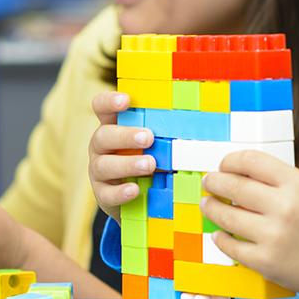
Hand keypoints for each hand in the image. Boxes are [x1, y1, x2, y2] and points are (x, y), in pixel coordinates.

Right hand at [88, 91, 154, 221]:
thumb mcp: (155, 145)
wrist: (136, 198)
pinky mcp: (102, 193)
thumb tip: (200, 126)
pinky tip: (134, 190)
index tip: (126, 100)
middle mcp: (101, 147)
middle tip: (149, 137)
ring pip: (103, 165)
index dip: (109, 102)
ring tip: (149, 165)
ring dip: (127, 164)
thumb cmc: (148, 161)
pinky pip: (106, 193)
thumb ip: (165, 134)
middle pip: (103, 136)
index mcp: (112, 127)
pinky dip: (121, 192)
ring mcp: (98, 170)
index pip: (102, 108)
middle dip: (125, 136)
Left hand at [200, 150, 298, 298]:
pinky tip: (219, 234)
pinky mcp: (265, 261)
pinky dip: (221, 238)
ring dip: (212, 209)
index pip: (251, 161)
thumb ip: (278, 185)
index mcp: (297, 184)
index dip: (230, 161)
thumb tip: (237, 176)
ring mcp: (273, 235)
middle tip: (208, 183)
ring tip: (208, 205)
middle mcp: (285, 207)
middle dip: (214, 183)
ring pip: (226, 216)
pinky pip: (230, 246)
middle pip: (233, 186)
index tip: (223, 165)